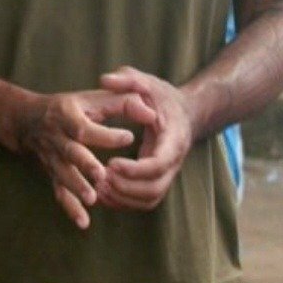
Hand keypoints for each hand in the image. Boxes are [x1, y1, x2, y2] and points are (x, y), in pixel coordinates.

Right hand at [10, 89, 157, 228]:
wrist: (28, 120)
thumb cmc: (71, 107)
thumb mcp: (92, 98)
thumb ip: (123, 103)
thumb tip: (151, 113)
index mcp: (67, 115)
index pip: (85, 127)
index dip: (105, 134)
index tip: (128, 137)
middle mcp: (56, 138)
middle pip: (70, 152)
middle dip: (85, 164)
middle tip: (102, 175)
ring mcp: (52, 158)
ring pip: (63, 175)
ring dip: (77, 187)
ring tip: (93, 199)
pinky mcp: (52, 174)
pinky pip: (59, 192)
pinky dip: (71, 208)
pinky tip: (84, 222)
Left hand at [95, 67, 193, 212]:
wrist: (185, 114)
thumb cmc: (162, 98)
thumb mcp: (147, 82)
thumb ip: (127, 79)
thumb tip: (105, 80)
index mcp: (173, 139)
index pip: (158, 163)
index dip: (135, 169)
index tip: (111, 163)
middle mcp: (174, 161)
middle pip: (154, 188)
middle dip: (126, 188)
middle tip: (100, 178)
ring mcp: (168, 174)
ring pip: (149, 199)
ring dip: (123, 199)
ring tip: (98, 188)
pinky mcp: (158, 181)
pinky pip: (144, 202)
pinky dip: (124, 203)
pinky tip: (103, 194)